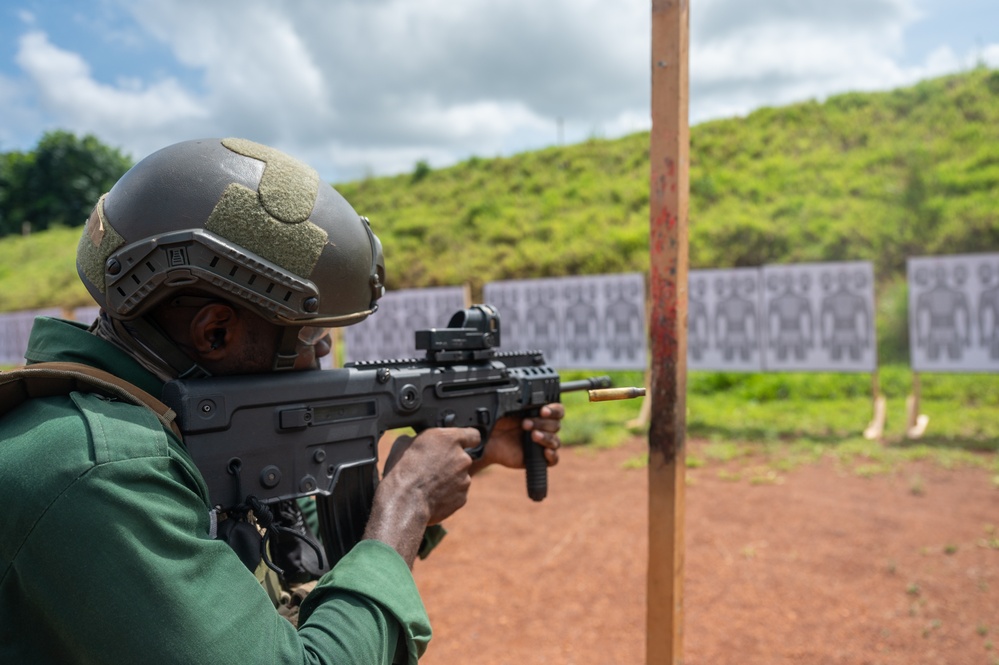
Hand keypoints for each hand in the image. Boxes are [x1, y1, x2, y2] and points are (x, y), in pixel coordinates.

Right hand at [365, 428, 476, 565]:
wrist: (404, 502)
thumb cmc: (401, 472)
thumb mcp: (403, 443)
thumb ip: (420, 439)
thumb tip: (418, 441)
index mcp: (449, 439)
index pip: (473, 434)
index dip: (468, 439)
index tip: (462, 443)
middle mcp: (462, 458)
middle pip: (464, 457)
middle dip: (452, 461)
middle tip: (434, 467)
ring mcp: (465, 479)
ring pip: (461, 476)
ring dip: (450, 478)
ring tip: (429, 484)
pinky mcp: (462, 497)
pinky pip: (457, 492)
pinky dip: (448, 494)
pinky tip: (432, 495)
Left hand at [472, 403, 564, 472]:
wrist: (486, 441)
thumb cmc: (495, 422)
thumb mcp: (506, 409)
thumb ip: (520, 404)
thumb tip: (529, 398)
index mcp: (539, 413)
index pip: (557, 410)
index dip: (554, 410)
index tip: (542, 411)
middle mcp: (543, 427)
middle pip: (556, 425)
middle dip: (542, 423)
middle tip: (525, 423)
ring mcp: (541, 443)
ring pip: (555, 441)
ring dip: (546, 437)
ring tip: (532, 435)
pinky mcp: (538, 458)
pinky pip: (554, 459)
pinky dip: (552, 455)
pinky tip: (544, 452)